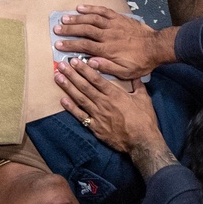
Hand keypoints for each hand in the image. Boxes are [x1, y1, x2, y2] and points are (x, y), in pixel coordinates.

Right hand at [55, 6, 174, 78]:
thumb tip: (89, 62)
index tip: (58, 44)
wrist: (156, 47)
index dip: (70, 45)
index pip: (84, 46)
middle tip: (56, 29)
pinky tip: (81, 7)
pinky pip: (103, 11)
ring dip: (77, 18)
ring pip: (91, 19)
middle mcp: (108, 35)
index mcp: (107, 50)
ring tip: (64, 18)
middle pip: (84, 30)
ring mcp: (113, 25)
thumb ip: (106, 67)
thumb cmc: (140, 62)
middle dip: (69, 30)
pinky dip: (91, 8)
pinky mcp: (119, 18)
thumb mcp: (125, 72)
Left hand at [55, 58, 176, 178]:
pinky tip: (62, 100)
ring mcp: (98, 115)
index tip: (75, 61)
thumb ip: (137, 85)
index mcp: (115, 94)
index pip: (96, 79)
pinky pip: (81, 116)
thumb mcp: (144, 99)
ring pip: (80, 99)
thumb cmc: (144, 120)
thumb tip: (136, 75)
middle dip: (72, 75)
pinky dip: (71, 108)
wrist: (142, 142)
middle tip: (61, 66)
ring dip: (68, 87)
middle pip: (85, 86)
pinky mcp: (95, 127)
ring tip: (58, 78)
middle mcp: (104, 103)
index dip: (84, 69)